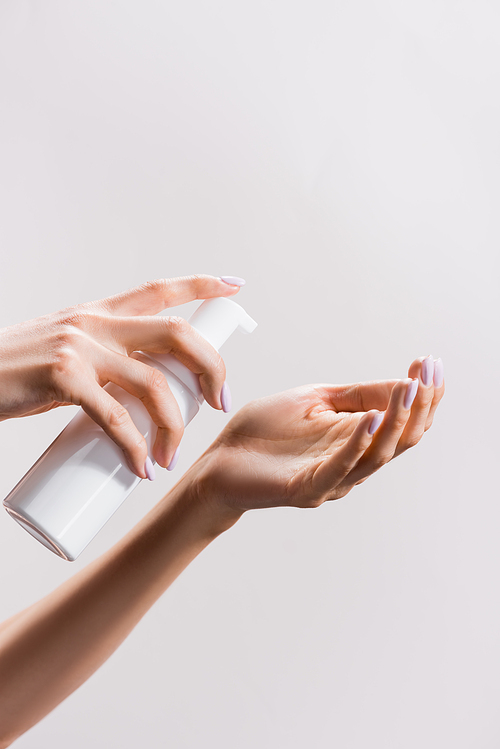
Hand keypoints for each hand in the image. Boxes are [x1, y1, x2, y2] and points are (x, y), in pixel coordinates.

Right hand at [0, 275, 243, 477]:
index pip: (160, 289)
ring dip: (174, 426)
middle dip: (210, 367)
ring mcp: (80, 348)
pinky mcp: (62, 378)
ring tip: (171, 458)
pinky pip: (114, 417)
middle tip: (219, 401)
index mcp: (99, 312)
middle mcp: (95, 322)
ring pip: (153, 383)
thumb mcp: (65, 349)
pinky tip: (141, 469)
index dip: (201, 285)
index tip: (235, 285)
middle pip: (176, 333)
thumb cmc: (16, 371)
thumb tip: (141, 392)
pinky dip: (134, 447)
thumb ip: (102, 360)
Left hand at [195, 356, 443, 517]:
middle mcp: (352, 462)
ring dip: (397, 419)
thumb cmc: (265, 432)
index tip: (429, 363)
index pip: (404, 421)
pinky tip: (372, 417)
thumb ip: (357, 396)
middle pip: (403, 439)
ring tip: (409, 387)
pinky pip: (340, 467)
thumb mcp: (315, 400)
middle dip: (420, 404)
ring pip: (379, 454)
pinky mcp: (308, 488)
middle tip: (428, 372)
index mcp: (356, 439)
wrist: (219, 462)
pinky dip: (358, 442)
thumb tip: (403, 383)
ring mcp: (332, 478)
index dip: (423, 395)